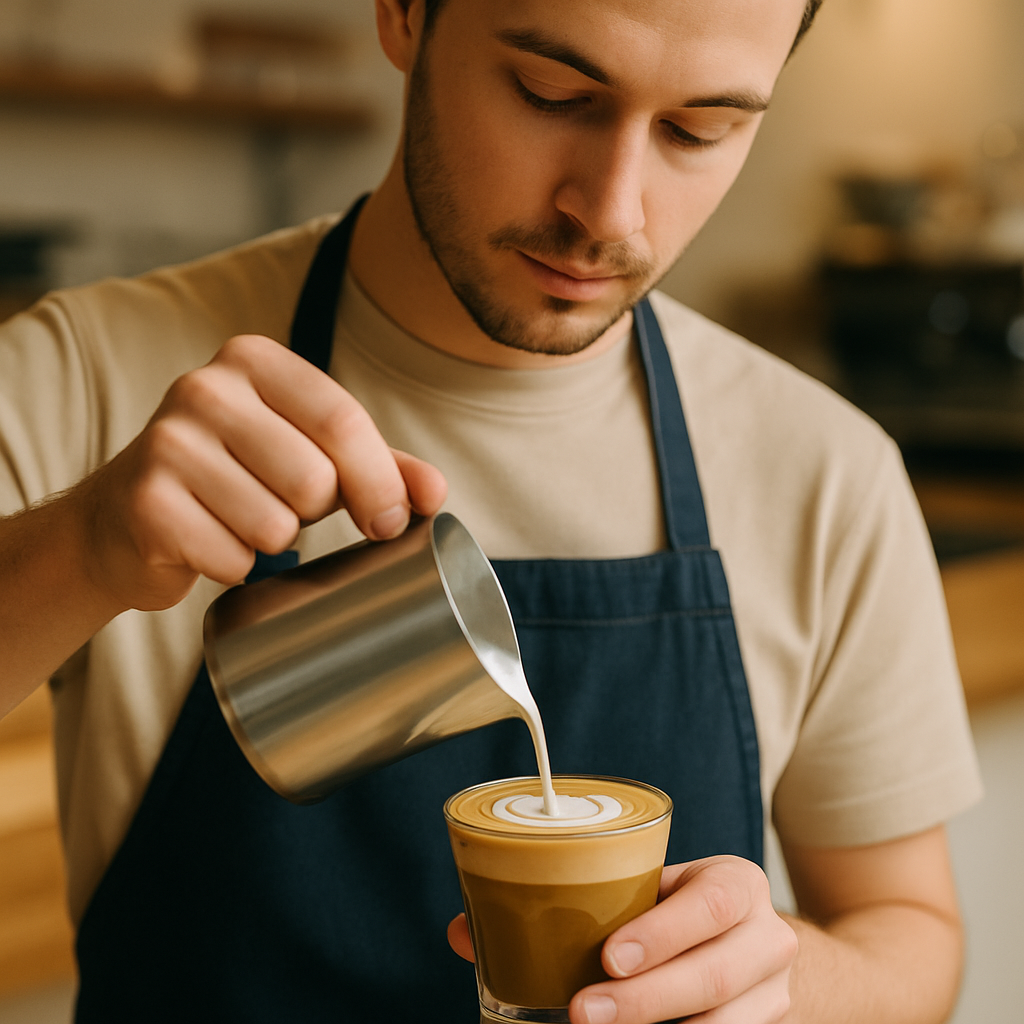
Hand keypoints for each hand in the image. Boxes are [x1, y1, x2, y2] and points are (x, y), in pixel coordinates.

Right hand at [76, 334, 446, 611]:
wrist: (126, 518)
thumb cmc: (239, 478)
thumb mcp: (313, 455)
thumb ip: (379, 465)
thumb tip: (435, 492)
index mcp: (255, 360)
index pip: (344, 421)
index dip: (378, 482)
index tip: (389, 523)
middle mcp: (205, 388)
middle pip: (314, 479)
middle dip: (315, 514)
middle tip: (287, 509)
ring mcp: (168, 443)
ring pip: (276, 526)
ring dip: (274, 543)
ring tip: (243, 521)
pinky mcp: (146, 503)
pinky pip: (233, 559)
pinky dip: (235, 567)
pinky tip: (210, 544)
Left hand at [448, 855, 796, 1023]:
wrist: (751, 946)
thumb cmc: (679, 911)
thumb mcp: (646, 892)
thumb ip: (575, 903)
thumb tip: (465, 931)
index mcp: (736, 885)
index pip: (713, 902)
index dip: (665, 931)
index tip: (607, 957)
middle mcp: (766, 939)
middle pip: (713, 976)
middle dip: (643, 1001)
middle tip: (579, 1012)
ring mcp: (773, 997)